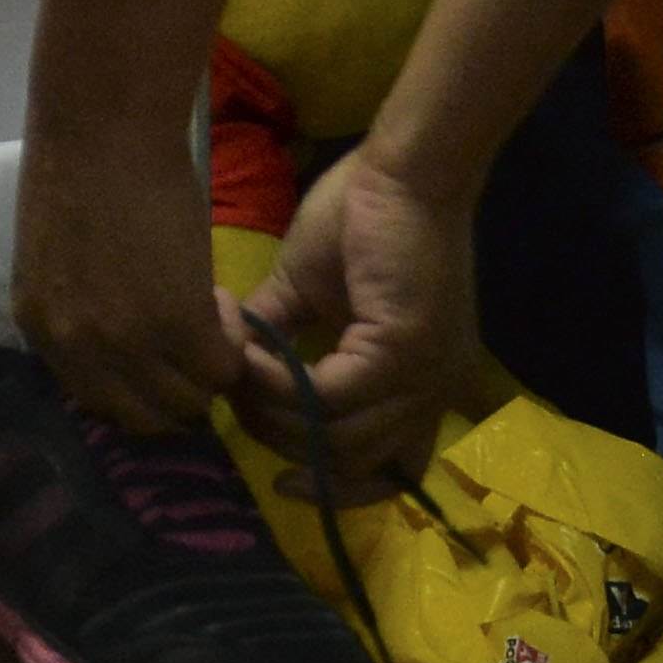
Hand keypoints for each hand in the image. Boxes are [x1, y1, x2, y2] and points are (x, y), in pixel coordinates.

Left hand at [14, 131, 247, 434]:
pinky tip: (222, 298)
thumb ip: (82, 313)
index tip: (160, 360)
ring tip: (209, 313)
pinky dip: (233, 341)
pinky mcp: (179, 323)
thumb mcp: (59, 264)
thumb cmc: (78, 174)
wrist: (103, 127)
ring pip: (189, 399)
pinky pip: (222, 367)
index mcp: (41, 331)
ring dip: (208, 365)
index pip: (97, 402)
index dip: (137, 388)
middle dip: (176, 390)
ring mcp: (127, 341)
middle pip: (144, 416)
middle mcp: (77, 348)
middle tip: (194, 343)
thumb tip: (128, 348)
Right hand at [239, 149, 476, 495]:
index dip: (340, 491)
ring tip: (235, 370)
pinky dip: (280, 384)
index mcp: (417, 385)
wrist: (401, 170)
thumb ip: (282, 338)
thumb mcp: (311, 292)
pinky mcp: (401, 351)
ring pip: (339, 438)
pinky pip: (329, 396)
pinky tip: (249, 354)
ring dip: (275, 413)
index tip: (285, 484)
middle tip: (234, 396)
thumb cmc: (364, 218)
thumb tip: (232, 365)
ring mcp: (421, 377)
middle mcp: (430, 394)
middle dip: (283, 441)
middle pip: (353, 463)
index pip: (395, 472)